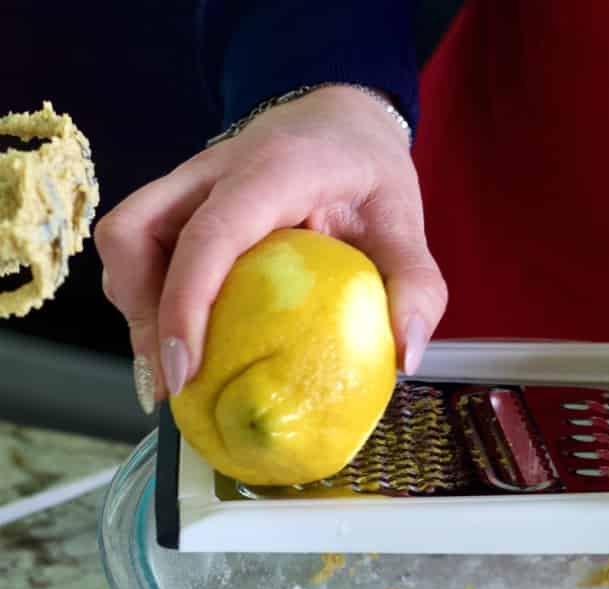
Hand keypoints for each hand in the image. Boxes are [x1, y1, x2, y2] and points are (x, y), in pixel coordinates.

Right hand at [95, 86, 445, 410]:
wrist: (339, 119)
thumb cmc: (369, 172)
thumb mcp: (407, 223)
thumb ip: (417, 286)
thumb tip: (405, 357)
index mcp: (273, 173)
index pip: (209, 234)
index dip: (185, 303)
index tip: (184, 369)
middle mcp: (214, 171)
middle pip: (136, 234)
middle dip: (144, 316)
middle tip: (174, 382)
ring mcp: (187, 183)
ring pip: (125, 239)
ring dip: (136, 307)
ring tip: (169, 368)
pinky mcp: (179, 201)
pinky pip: (138, 245)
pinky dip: (145, 294)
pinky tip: (176, 336)